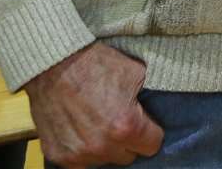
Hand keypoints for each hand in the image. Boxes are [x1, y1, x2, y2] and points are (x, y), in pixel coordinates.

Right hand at [24, 42, 163, 167]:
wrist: (54, 63)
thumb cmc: (97, 64)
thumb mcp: (136, 72)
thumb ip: (153, 96)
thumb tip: (167, 107)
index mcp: (125, 127)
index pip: (152, 146)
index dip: (150, 132)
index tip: (144, 122)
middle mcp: (101, 146)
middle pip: (128, 156)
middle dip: (127, 140)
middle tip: (119, 119)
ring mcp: (77, 154)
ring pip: (104, 160)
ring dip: (105, 146)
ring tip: (99, 122)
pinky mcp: (57, 155)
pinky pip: (80, 162)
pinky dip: (82, 150)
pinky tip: (82, 130)